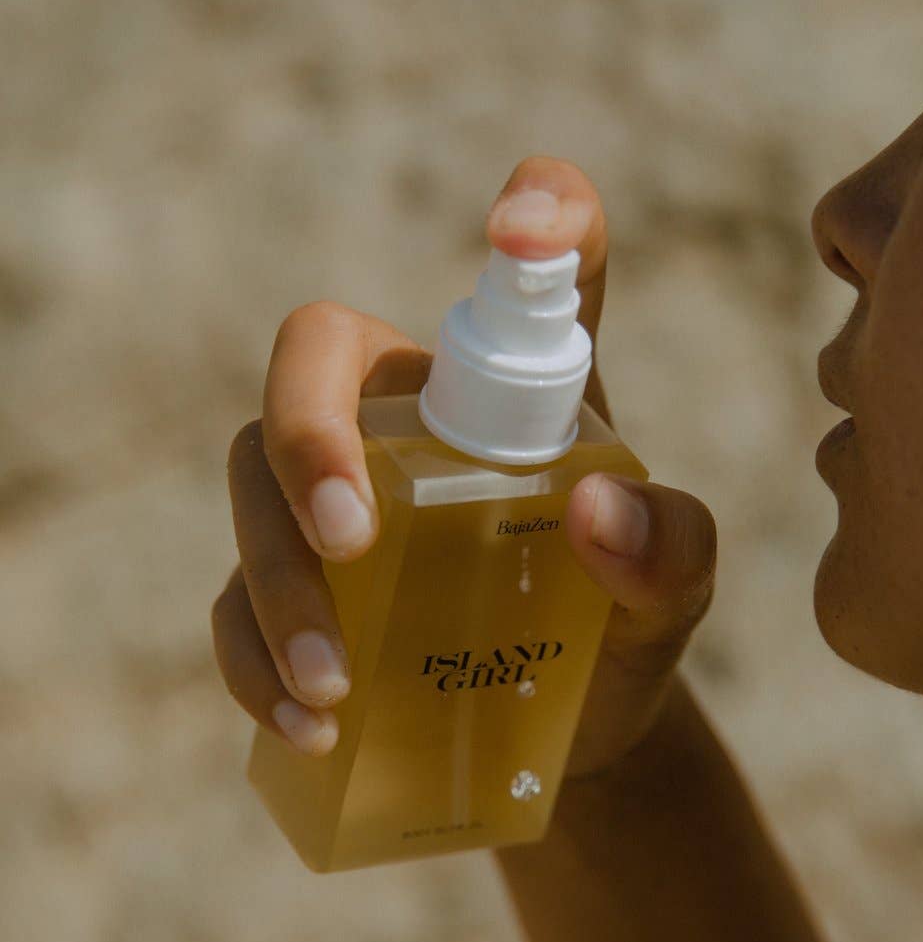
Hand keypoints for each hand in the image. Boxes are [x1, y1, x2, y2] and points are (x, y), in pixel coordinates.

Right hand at [212, 156, 716, 777]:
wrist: (571, 731)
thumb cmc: (620, 631)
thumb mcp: (670, 596)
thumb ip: (670, 550)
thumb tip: (597, 509)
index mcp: (506, 392)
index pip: (522, 278)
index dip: (538, 210)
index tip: (526, 226)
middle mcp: (404, 422)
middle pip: (310, 365)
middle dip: (308, 438)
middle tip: (352, 542)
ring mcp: (330, 505)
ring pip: (250, 483)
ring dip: (276, 579)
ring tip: (335, 686)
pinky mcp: (288, 596)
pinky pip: (232, 605)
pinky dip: (254, 665)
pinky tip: (310, 727)